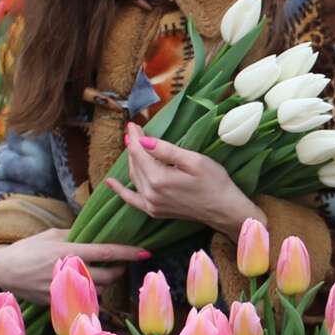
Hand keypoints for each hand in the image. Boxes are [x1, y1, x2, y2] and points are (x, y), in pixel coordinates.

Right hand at [0, 228, 148, 304]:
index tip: (145, 252)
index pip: (107, 252)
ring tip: (104, 273)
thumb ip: (75, 237)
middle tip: (122, 264)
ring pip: (99, 290)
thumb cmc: (28, 247)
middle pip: (109, 276)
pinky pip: (85, 300)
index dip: (129, 253)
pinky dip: (91, 293)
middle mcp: (70, 271)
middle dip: (120, 270)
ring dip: (107, 283)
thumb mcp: (52, 235)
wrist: (3, 269)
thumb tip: (96, 237)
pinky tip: (89, 285)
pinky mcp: (59, 302)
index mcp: (69, 251)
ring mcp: (65, 289)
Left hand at [106, 122, 265, 237]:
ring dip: (132, 160)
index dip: (135, 136)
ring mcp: (151, 205)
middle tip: (135, 130)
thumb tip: (144, 141)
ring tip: (133, 145)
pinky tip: (111, 183)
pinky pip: (131, 199)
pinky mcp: (154, 211)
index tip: (132, 123)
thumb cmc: (214, 182)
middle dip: (133, 146)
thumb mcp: (194, 161)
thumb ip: (166, 151)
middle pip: (135, 164)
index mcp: (159, 179)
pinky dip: (121, 191)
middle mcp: (150, 193)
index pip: (139, 152)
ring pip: (134, 177)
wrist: (223, 210)